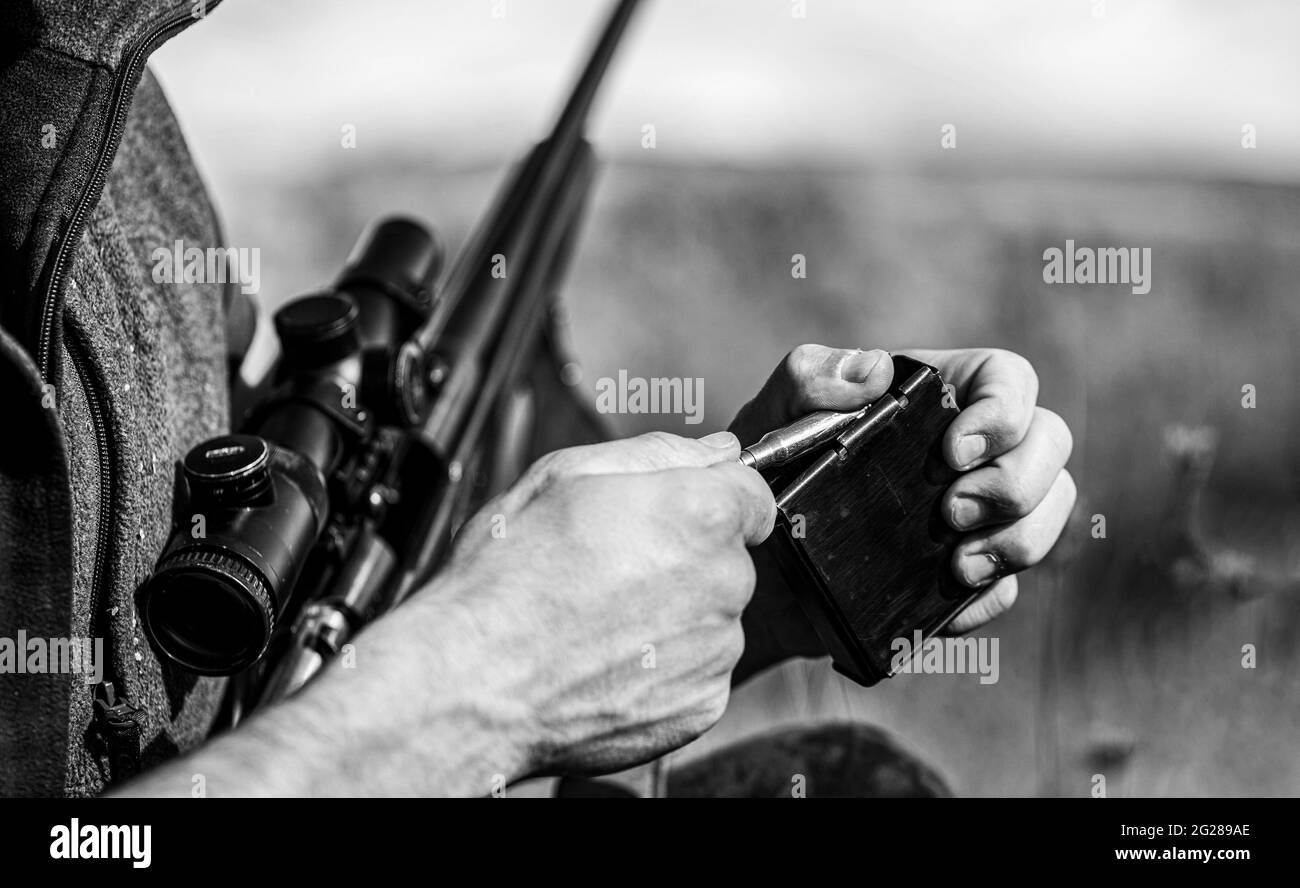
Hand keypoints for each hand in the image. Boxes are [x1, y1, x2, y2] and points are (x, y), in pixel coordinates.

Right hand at [430, 431, 774, 776]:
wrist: (474, 684)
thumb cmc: (508, 581)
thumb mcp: (564, 476)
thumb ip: (658, 453)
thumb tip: (717, 450)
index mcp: (699, 514)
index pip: (753, 494)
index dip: (709, 499)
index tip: (669, 517)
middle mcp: (723, 582)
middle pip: (729, 558)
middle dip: (684, 558)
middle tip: (610, 568)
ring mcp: (716, 650)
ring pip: (713, 618)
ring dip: (674, 615)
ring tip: (600, 619)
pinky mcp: (702, 704)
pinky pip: (698, 673)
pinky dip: (664, 669)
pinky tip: (609, 661)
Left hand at [730, 344, 1075, 680]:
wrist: (747, 560)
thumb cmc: (766, 468)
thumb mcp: (774, 413)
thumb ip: (811, 377)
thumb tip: (874, 370)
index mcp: (936, 394)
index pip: (1009, 379)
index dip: (1004, 412)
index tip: (955, 452)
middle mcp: (972, 449)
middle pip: (1050, 444)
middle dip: (1017, 483)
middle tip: (952, 513)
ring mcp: (977, 512)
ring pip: (1049, 512)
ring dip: (1020, 540)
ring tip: (960, 566)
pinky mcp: (965, 572)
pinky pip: (1009, 586)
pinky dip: (990, 598)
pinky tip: (951, 606)